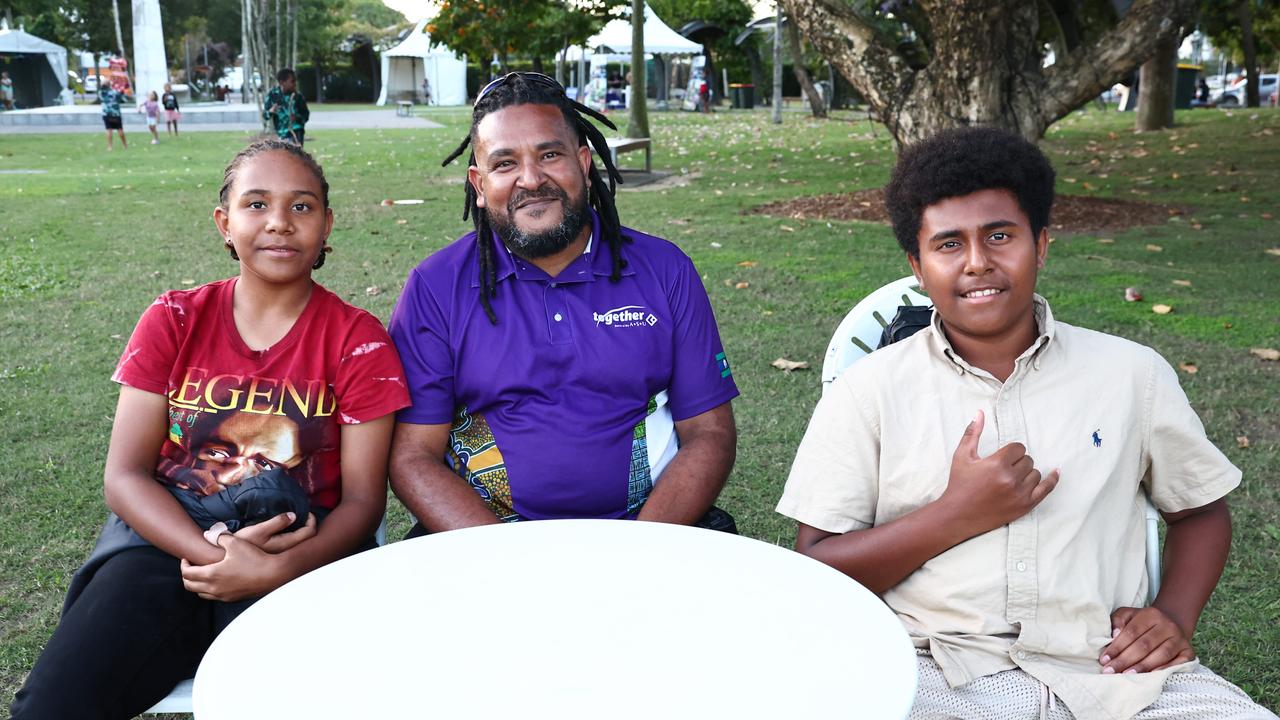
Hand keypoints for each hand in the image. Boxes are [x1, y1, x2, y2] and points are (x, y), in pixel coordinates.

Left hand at [180, 533, 291, 601]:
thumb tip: (208, 534)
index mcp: (211, 574)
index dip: (184, 564)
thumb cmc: (254, 558)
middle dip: (186, 575)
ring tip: (203, 573)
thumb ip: (219, 537)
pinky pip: (213, 596)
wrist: (273, 574)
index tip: (186, 558)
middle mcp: (214, 588)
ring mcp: (223, 596)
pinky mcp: (232, 599)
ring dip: (197, 584)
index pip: (187, 573)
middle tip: (191, 566)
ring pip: (201, 593)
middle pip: (190, 586)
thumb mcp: (235, 542)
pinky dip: (209, 589)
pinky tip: (218, 580)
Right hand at [233, 512, 316, 553]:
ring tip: (298, 520)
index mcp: (285, 544)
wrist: (231, 557)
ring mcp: (283, 555)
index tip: (307, 511)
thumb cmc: (244, 542)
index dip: (311, 520)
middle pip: (308, 538)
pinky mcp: (278, 555)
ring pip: (301, 542)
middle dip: (309, 525)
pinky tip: (289, 529)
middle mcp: (287, 552)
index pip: (309, 532)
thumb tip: (294, 515)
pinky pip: (294, 545)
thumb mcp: (259, 530)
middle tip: (305, 515)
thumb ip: (277, 522)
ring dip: (303, 530)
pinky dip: (296, 535)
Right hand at [939, 410, 1058, 535]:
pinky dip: (1052, 479)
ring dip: (1026, 473)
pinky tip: (1056, 472)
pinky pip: (1047, 488)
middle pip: (1028, 460)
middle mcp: (1010, 478)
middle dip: (1017, 462)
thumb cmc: (959, 484)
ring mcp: (1020, 493)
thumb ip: (972, 433)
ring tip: (1011, 479)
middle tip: (1003, 470)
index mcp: (996, 463)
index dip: (1011, 451)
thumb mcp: (962, 456)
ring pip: (1035, 473)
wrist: (958, 515)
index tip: (1002, 458)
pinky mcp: (1025, 506)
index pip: (1018, 448)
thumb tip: (980, 412)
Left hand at [1100, 606, 1195, 673]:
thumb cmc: (1144, 622)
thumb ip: (1118, 620)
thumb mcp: (1128, 614)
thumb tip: (1114, 635)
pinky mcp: (1189, 652)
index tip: (1104, 660)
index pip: (1131, 632)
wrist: (1173, 623)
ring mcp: (1180, 639)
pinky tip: (1150, 677)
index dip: (1117, 647)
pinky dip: (1163, 670)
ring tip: (1127, 675)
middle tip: (1110, 671)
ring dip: (1142, 667)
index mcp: (1151, 614)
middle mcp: (1167, 626)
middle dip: (1125, 660)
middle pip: (1144, 645)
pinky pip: (1177, 663)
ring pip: (1160, 655)